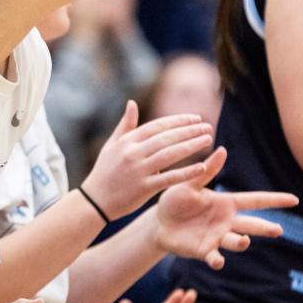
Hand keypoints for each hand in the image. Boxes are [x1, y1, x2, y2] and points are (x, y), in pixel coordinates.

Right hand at [81, 101, 213, 220]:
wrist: (95, 200)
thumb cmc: (104, 171)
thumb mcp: (111, 145)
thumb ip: (125, 125)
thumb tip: (132, 103)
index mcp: (127, 141)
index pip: (157, 126)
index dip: (177, 121)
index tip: (195, 118)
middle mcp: (133, 153)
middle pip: (166, 138)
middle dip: (189, 131)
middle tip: (207, 127)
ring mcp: (138, 170)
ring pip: (170, 155)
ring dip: (191, 146)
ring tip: (208, 140)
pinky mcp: (144, 188)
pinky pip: (169, 178)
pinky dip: (186, 172)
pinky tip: (202, 167)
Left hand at [154, 147, 298, 268]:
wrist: (158, 222)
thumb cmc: (175, 201)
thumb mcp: (189, 184)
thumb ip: (206, 171)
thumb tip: (222, 149)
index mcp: (225, 203)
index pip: (254, 200)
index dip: (274, 200)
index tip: (294, 199)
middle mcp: (226, 222)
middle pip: (251, 224)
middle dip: (265, 228)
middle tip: (278, 230)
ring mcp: (217, 237)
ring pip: (235, 241)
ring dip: (241, 242)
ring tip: (245, 241)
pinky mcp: (204, 250)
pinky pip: (214, 257)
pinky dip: (217, 260)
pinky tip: (218, 260)